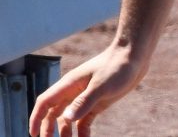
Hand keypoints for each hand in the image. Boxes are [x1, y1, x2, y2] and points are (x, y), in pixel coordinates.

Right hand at [29, 46, 146, 136]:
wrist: (135, 56)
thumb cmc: (118, 66)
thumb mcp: (102, 85)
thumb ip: (84, 101)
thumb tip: (66, 118)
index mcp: (69, 84)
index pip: (45, 102)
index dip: (36, 118)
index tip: (34, 134)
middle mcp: (74, 91)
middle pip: (53, 113)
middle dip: (49, 129)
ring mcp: (86, 97)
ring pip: (69, 118)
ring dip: (66, 132)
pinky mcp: (98, 102)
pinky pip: (85, 120)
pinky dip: (82, 131)